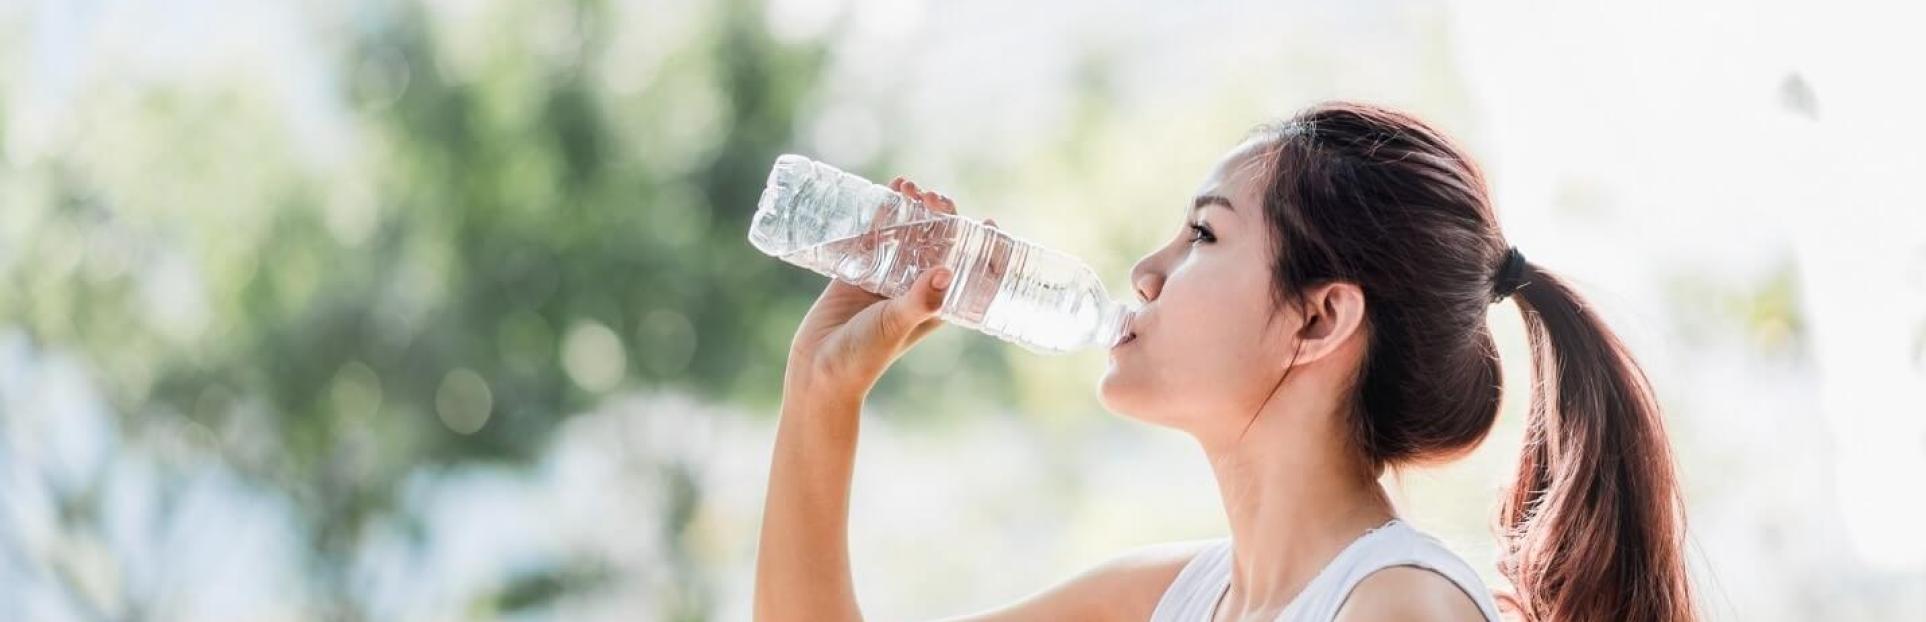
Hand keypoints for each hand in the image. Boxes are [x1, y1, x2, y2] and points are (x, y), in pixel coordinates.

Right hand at [784, 178, 978, 403]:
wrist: (818, 369)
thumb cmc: (864, 357)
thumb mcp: (895, 325)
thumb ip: (919, 301)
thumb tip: (945, 272)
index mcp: (935, 304)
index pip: (969, 271)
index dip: (982, 247)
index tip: (988, 221)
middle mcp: (914, 288)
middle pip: (937, 243)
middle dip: (940, 216)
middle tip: (932, 196)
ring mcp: (886, 278)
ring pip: (906, 235)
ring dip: (910, 209)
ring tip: (906, 186)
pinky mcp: (858, 271)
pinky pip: (874, 236)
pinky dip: (881, 214)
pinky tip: (884, 192)